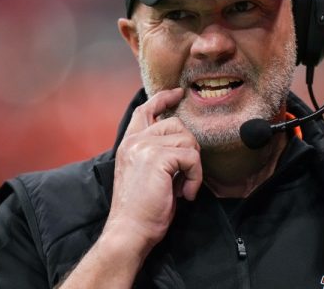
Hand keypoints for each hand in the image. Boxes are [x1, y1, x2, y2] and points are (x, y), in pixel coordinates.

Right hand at [104, 87, 202, 251]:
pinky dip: (195, 176)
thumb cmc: (140, 209)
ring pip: (187, 140)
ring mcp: (145, 147)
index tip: (178, 93)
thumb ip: (156, 154)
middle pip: (175, 124)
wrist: (129, 231)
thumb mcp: (145, 173)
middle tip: (185, 174)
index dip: (163, 98)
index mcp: (129, 144)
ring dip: (193, 166)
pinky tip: (185, 193)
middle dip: (189, 147)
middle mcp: (135, 141)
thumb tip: (182, 143)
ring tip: (183, 188)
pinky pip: (192, 157)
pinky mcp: (158, 158)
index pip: (145, 110)